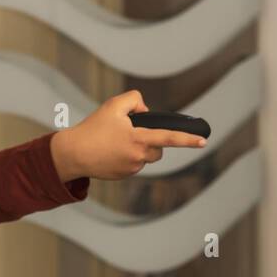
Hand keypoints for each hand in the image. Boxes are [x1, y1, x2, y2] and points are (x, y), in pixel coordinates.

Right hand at [50, 90, 205, 181]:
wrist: (73, 153)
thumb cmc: (93, 129)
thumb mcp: (113, 106)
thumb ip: (134, 100)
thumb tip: (146, 111)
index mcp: (139, 139)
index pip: (169, 138)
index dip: (187, 139)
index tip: (203, 141)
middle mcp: (139, 156)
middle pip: (158, 149)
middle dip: (151, 140)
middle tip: (129, 132)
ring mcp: (132, 168)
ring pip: (146, 156)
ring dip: (138, 148)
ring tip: (115, 142)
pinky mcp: (124, 175)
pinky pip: (134, 164)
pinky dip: (127, 157)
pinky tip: (111, 152)